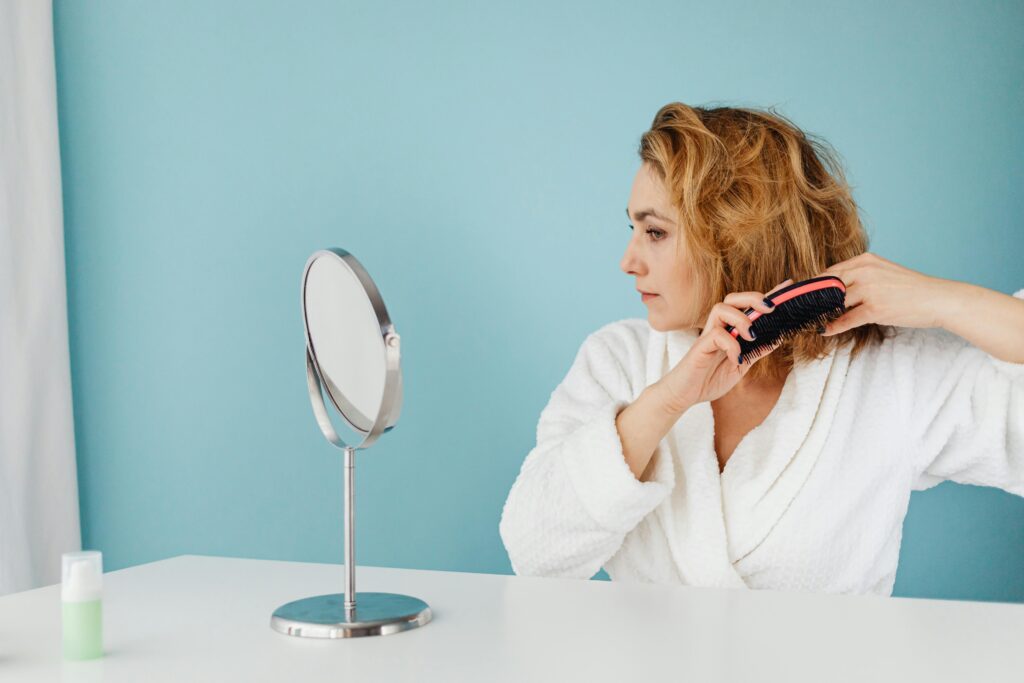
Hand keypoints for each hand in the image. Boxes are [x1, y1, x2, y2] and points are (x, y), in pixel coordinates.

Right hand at [659, 279, 792, 411]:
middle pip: (731, 299)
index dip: (767, 295)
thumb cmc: (708, 379)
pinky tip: (736, 359)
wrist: (683, 396)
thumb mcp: (740, 366)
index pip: (747, 307)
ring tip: (752, 335)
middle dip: (753, 298)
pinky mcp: (699, 347)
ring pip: (721, 309)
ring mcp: (707, 336)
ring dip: (741, 318)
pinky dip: (731, 345)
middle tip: (770, 308)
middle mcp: (718, 329)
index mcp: (728, 331)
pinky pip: (716, 335)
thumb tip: (777, 338)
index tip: (787, 285)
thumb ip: (756, 351)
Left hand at [817, 253, 946, 335]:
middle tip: (801, 310)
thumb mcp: (884, 272)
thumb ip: (861, 276)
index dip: (816, 285)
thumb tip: (837, 288)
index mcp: (865, 260)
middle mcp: (864, 271)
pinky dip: (833, 326)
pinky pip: (846, 319)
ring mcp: (869, 289)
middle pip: (827, 285)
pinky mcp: (874, 308)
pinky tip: (825, 331)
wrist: (938, 299)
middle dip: (813, 299)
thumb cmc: (911, 289)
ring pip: (834, 302)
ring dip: (821, 313)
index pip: (830, 271)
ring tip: (811, 320)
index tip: (805, 296)